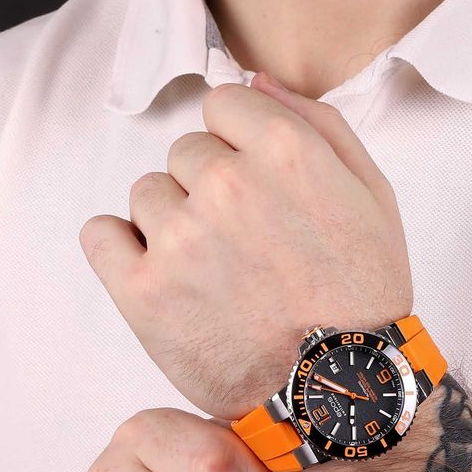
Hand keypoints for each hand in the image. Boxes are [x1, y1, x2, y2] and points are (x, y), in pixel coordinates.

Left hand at [79, 72, 412, 419]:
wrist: (341, 393)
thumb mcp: (373, 197)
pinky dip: (119, 249)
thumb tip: (253, 79)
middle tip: (245, 248)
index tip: (257, 191)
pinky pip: (99, 235)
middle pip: (184, 152)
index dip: (240, 147)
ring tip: (215, 276)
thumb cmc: (362, 298)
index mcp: (284, 152)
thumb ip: (317, 124)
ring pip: (146, 195)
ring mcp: (180, 240)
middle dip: (209, 190)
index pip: (223, 105)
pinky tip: (159, 275)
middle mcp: (227, 185)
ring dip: (172, 224)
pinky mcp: (143, 293)